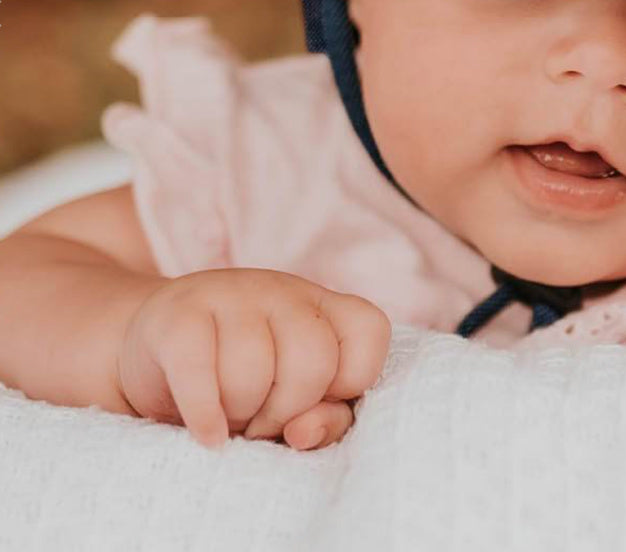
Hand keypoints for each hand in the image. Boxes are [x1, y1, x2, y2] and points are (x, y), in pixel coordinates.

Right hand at [115, 267, 390, 450]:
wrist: (154, 350)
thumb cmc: (240, 384)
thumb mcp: (294, 402)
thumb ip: (325, 418)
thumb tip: (305, 432)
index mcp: (323, 306)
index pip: (370, 331)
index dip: (351, 381)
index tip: (316, 402)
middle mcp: (283, 290)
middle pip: (313, 360)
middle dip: (288, 409)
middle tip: (262, 421)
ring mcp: (230, 294)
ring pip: (253, 370)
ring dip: (241, 414)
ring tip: (232, 414)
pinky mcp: (178, 314)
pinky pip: (198, 371)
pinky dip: (205, 414)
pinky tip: (208, 435)